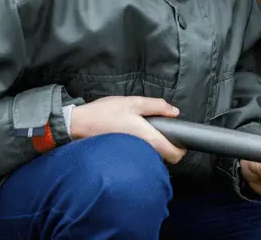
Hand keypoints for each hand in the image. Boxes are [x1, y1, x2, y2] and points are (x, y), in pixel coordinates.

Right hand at [69, 96, 186, 163]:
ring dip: (156, 146)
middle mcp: (141, 151)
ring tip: (149, 130)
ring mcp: (132, 155)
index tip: (181, 139)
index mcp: (148, 138)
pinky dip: (143, 147)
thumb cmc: (105, 113)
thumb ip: (157, 106)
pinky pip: (140, 155)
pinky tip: (136, 134)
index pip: (174, 155)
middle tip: (165, 131)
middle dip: (170, 147)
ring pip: (152, 156)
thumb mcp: (133, 102)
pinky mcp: (123, 155)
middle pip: (165, 158)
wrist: (78, 124)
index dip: (182, 148)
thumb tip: (174, 112)